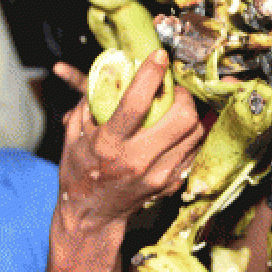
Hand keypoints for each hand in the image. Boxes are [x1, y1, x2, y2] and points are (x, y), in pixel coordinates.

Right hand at [54, 51, 204, 225]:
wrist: (92, 215)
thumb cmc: (80, 170)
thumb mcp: (75, 133)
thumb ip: (91, 100)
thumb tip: (112, 68)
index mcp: (110, 145)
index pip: (136, 104)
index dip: (151, 74)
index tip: (158, 57)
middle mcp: (138, 161)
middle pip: (183, 118)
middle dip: (183, 95)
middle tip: (173, 90)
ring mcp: (159, 176)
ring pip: (196, 133)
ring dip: (192, 113)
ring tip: (178, 106)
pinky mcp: (171, 184)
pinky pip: (194, 151)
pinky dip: (191, 135)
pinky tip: (179, 129)